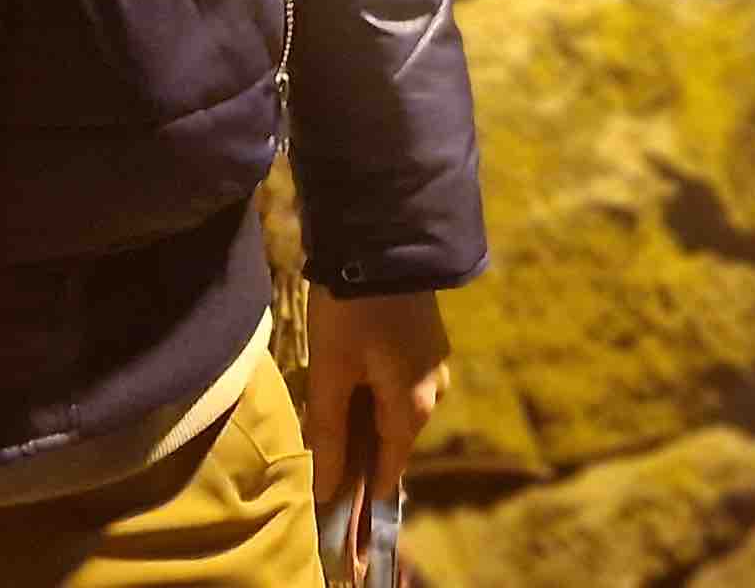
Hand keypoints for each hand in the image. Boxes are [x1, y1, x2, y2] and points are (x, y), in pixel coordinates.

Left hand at [302, 286, 450, 512]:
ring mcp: (433, 361)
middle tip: (321, 460)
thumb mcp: (331, 372)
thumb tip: (328, 491)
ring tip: (326, 418)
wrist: (381, 236)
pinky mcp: (424, 337)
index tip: (338, 518)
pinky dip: (372, 390)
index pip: (388, 468)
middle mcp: (433, 389)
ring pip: (394, 407)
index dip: (362, 494)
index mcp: (413, 407)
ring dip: (363, 418)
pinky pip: (398, 381)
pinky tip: (347, 381)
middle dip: (359, 453)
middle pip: (391, 438)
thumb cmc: (351, 310)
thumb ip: (329, 433)